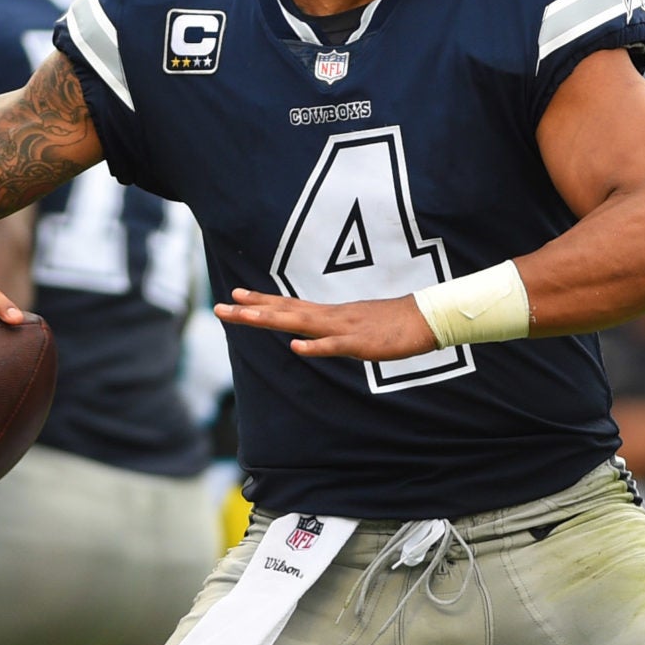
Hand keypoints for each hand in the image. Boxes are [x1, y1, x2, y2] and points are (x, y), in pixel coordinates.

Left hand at [213, 287, 438, 359]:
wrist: (426, 319)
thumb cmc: (393, 324)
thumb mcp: (356, 326)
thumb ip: (333, 329)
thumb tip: (313, 336)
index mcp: (329, 314)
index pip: (288, 305)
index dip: (260, 301)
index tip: (234, 295)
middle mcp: (330, 316)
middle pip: (284, 311)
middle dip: (250, 310)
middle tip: (219, 307)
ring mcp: (344, 328)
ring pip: (302, 323)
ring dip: (272, 319)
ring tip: (245, 316)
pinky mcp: (361, 343)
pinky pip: (335, 346)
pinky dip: (315, 347)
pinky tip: (296, 348)